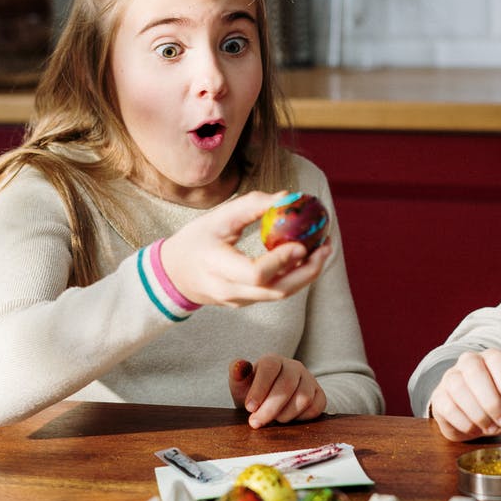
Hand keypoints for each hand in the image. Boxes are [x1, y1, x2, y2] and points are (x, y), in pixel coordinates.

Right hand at [162, 191, 331, 306]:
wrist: (174, 275)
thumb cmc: (196, 240)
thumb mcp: (217, 217)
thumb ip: (251, 206)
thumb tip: (288, 197)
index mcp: (216, 266)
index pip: (255, 274)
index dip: (281, 261)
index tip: (301, 244)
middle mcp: (228, 290)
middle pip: (276, 291)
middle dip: (307, 271)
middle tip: (326, 247)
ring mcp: (238, 301)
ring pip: (280, 295)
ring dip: (306, 275)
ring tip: (323, 251)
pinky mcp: (247, 303)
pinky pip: (275, 292)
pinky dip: (295, 277)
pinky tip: (307, 258)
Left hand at [229, 356, 326, 427]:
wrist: (271, 402)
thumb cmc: (254, 393)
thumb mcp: (241, 385)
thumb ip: (237, 375)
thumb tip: (239, 366)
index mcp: (273, 360)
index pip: (270, 367)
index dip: (259, 388)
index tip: (249, 408)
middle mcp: (294, 367)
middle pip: (287, 385)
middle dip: (270, 408)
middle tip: (256, 422)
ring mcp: (309, 380)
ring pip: (303, 398)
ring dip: (285, 414)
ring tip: (273, 419)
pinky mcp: (319, 394)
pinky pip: (315, 408)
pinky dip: (301, 418)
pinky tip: (288, 418)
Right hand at [427, 349, 500, 440]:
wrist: (474, 419)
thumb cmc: (498, 406)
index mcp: (490, 358)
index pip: (497, 360)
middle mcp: (468, 362)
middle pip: (475, 371)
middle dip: (492, 401)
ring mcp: (450, 378)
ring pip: (458, 388)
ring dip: (478, 413)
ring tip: (491, 428)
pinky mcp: (438, 397)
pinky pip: (448, 407)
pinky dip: (464, 422)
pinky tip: (475, 429)